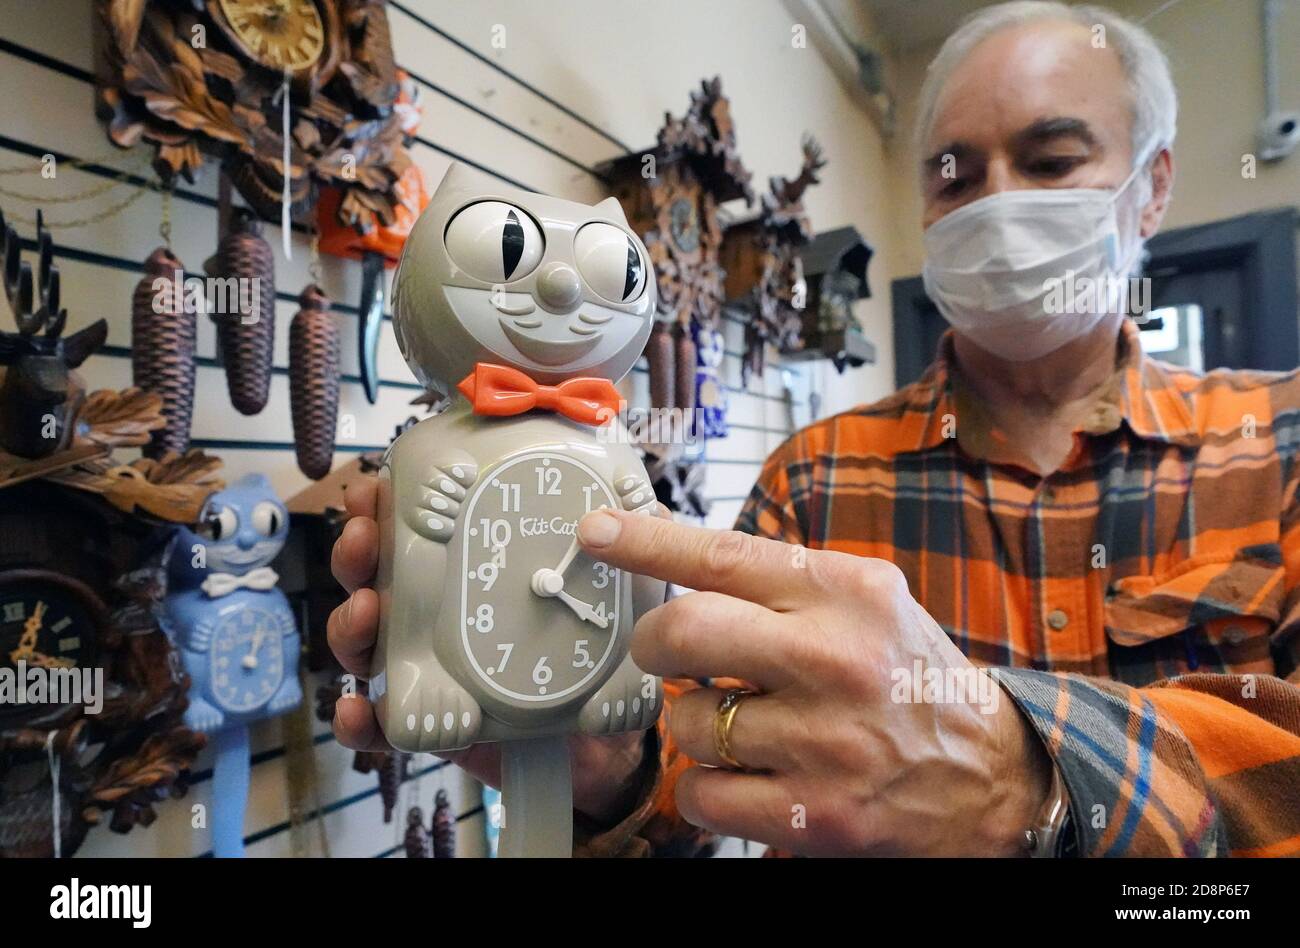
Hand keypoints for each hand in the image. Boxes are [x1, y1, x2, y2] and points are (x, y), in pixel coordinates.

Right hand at [327, 477, 648, 824]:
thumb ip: (621, 551)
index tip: (375, 489)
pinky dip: (360, 719)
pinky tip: (358, 710)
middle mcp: (435, 615)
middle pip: (374, 578)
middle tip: (363, 538)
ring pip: (366, 643)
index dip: (381, 507)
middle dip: (356, 554)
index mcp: (465, 572)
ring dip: (350, 623)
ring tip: (365, 612)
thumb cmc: (592, 654)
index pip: (411, 531)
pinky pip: (383, 724)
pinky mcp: (429, 727)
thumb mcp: (609, 594)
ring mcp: (426, 670)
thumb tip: (637, 501)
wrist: (602, 745)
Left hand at [575, 509, 1052, 856]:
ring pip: (686, 722)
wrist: (993, 775)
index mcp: (846, 592)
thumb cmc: (910, 679)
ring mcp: (824, 739)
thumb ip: (783, 585)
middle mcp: (834, 657)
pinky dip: (708, 788)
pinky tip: (750, 775)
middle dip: (654, 644)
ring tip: (741, 725)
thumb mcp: (868, 604)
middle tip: (665, 653)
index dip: (646, 542)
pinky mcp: (817, 811)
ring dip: (693, 726)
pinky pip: (702, 794)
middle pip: (683, 632)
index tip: (595, 532)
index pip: (723, 555)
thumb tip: (681, 573)